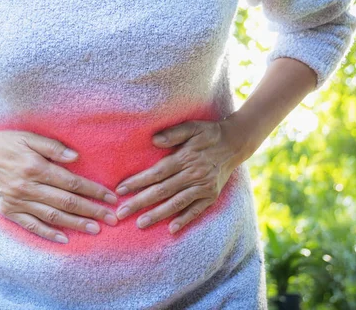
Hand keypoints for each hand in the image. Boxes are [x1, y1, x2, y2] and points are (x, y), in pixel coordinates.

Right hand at [0, 129, 119, 243]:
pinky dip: (48, 233)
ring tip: (96, 230)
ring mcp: (18, 202)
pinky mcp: (9, 212)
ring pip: (53, 216)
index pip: (72, 182)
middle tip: (112, 219)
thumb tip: (76, 158)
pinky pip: (32, 226)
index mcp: (35, 167)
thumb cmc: (4, 143)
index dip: (93, 191)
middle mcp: (28, 187)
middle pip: (67, 202)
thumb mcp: (28, 137)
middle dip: (92, 211)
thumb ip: (52, 147)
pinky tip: (65, 239)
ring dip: (76, 224)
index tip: (110, 198)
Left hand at [113, 118, 253, 233]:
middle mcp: (193, 175)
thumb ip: (173, 133)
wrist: (235, 143)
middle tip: (121, 213)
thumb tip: (154, 140)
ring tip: (140, 224)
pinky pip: (196, 211)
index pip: (157, 173)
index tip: (120, 190)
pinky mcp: (211, 195)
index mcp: (185, 158)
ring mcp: (203, 187)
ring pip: (176, 203)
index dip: (137, 182)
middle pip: (162, 191)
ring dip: (158, 214)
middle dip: (140, 202)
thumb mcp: (192, 127)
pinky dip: (184, 220)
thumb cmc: (208, 133)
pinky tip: (171, 229)